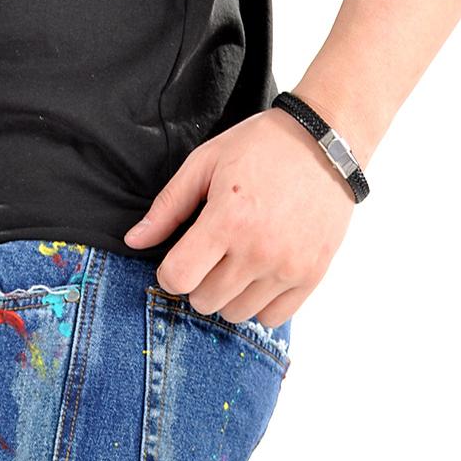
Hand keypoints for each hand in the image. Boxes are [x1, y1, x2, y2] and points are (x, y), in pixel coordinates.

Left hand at [123, 106, 359, 327]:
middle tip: (212, 256)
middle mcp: (259, 250)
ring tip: (239, 262)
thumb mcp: (206, 163)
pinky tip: (261, 275)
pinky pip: (272, 318)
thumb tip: (134, 241)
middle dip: (199, 282)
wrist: (327, 142)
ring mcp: (287, 267)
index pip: (178, 278)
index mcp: (228, 219)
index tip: (180, 257)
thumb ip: (168, 206)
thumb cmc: (262, 147)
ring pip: (236, 314)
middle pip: (204, 301)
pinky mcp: (311, 276)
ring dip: (229, 295)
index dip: (170, 271)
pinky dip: (261, 304)